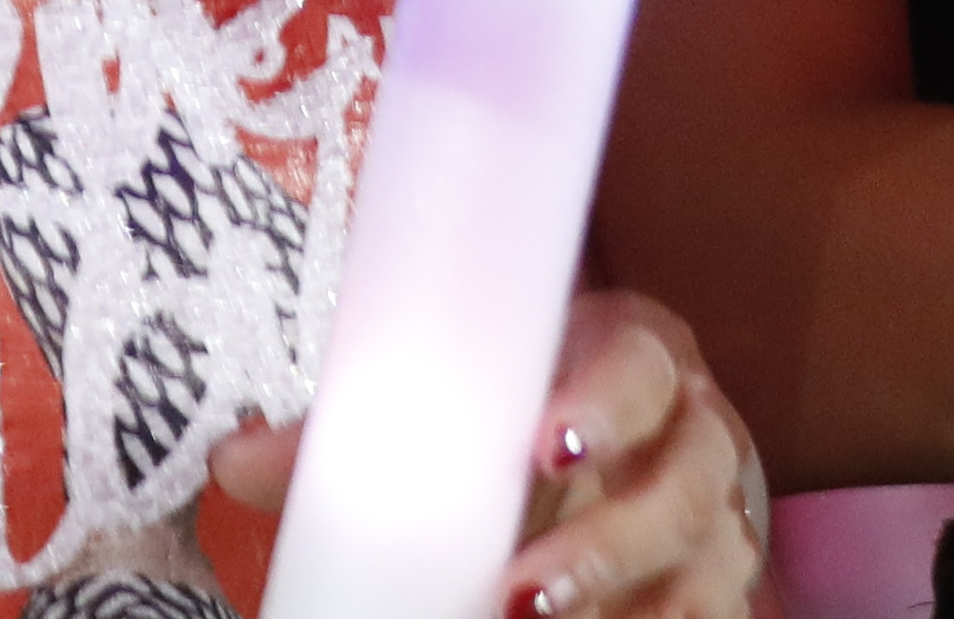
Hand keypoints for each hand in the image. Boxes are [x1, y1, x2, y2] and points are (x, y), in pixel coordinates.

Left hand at [202, 290, 766, 618]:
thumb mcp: (468, 407)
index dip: (607, 403)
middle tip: (522, 594)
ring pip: (704, 564)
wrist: (627, 446)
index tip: (548, 443)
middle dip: (609, 543)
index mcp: (636, 360)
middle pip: (683, 484)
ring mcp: (717, 518)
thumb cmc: (531, 415)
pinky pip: (713, 616)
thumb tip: (233, 461)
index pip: (640, 369)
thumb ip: (365, 435)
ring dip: (632, 607)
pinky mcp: (719, 583)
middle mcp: (694, 435)